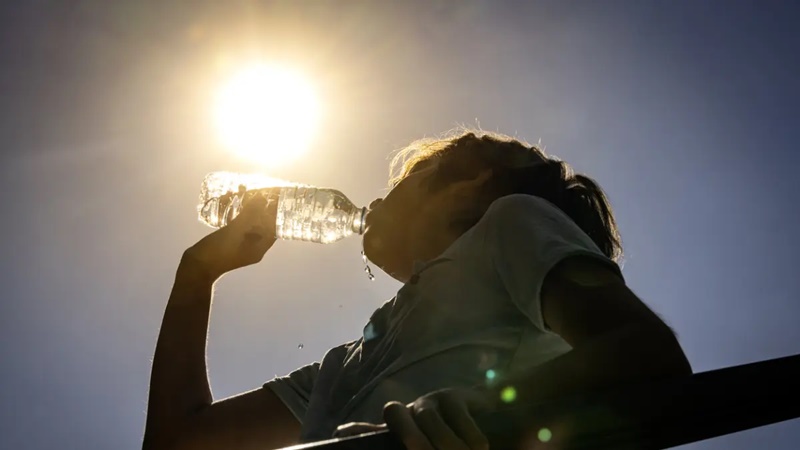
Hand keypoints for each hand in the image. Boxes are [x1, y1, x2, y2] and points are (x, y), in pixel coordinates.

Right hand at [182, 194, 277, 280]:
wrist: (195, 267)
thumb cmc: (217, 252)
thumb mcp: (235, 232)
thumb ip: (249, 215)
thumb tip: (263, 199)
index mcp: (259, 249)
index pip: (274, 228)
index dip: (275, 212)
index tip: (274, 197)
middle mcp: (253, 247)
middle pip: (261, 223)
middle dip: (259, 206)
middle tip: (257, 189)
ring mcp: (240, 244)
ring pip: (248, 222)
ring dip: (246, 207)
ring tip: (241, 189)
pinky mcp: (229, 241)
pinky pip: (236, 224)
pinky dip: (235, 212)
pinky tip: (229, 199)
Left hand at [334, 388, 492, 449]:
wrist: (493, 420)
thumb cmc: (455, 441)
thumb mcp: (431, 444)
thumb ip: (393, 442)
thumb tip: (348, 434)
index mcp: (401, 428)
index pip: (374, 429)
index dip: (359, 431)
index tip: (341, 433)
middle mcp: (411, 412)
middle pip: (396, 415)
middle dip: (409, 436)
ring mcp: (431, 401)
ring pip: (427, 418)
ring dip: (446, 442)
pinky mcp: (454, 395)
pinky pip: (457, 413)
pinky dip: (468, 434)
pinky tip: (480, 447)